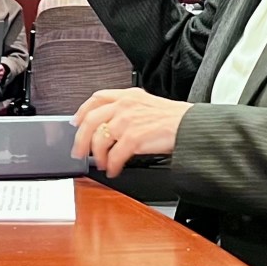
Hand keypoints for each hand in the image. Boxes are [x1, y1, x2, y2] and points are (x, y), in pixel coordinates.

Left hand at [71, 87, 190, 176]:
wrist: (190, 126)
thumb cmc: (174, 119)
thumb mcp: (148, 104)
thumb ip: (128, 108)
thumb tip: (111, 123)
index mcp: (128, 96)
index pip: (96, 99)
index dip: (82, 111)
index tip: (76, 122)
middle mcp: (124, 106)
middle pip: (90, 120)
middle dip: (81, 139)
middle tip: (80, 151)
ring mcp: (127, 121)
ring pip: (99, 139)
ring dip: (97, 155)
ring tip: (102, 163)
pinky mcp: (133, 138)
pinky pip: (114, 155)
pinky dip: (111, 165)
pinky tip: (114, 169)